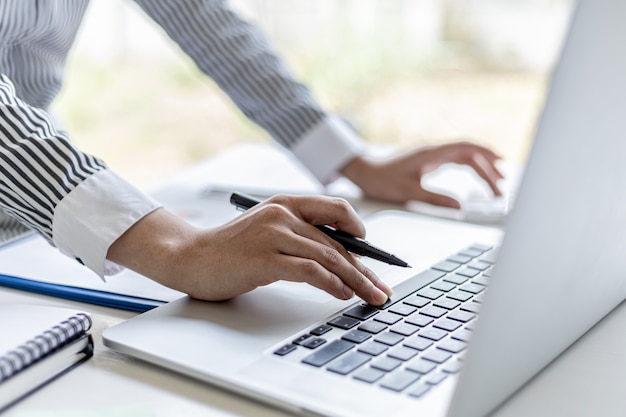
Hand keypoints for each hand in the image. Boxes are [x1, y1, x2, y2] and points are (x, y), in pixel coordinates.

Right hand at [107, 195, 391, 304]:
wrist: (189, 257)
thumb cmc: (230, 249)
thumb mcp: (267, 231)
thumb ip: (298, 235)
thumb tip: (338, 257)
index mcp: (285, 203)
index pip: (337, 209)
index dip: (360, 231)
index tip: (373, 256)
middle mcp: (282, 214)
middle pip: (338, 241)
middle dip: (365, 268)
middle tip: (382, 288)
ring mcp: (273, 234)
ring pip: (329, 256)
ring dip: (356, 279)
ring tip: (371, 296)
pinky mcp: (265, 258)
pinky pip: (309, 270)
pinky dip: (331, 283)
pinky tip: (342, 294)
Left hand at [341, 141, 504, 207]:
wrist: (366, 173)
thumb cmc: (383, 180)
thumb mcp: (409, 193)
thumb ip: (435, 199)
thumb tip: (458, 207)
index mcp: (431, 154)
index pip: (465, 151)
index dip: (485, 158)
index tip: (499, 170)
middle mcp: (434, 151)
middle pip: (469, 153)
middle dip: (488, 167)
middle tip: (501, 184)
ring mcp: (433, 155)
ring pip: (464, 155)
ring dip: (481, 166)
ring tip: (497, 179)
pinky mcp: (431, 160)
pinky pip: (457, 159)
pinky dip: (471, 165)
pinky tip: (479, 173)